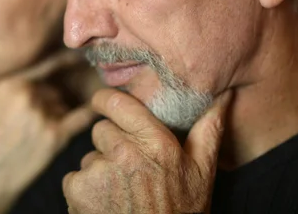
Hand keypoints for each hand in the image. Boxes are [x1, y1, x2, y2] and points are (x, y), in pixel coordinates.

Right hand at [0, 51, 98, 213]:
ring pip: (62, 105)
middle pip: (54, 89)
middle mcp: (28, 96)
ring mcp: (43, 116)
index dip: (64, 61)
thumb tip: (37, 77)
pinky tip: (95, 107)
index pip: (46, 65)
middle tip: (35, 117)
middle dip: (51, 99)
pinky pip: (80, 118)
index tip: (76, 58)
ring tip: (33, 134)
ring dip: (57, 114)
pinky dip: (88, 112)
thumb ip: (13, 87)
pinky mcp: (55, 136)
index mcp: (11, 84)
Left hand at [64, 89, 232, 213]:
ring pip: (89, 156)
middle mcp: (125, 152)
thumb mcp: (201, 173)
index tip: (103, 102)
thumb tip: (223, 96)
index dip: (105, 99)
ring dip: (99, 169)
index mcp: (156, 143)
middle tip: (129, 168)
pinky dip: (84, 190)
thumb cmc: (181, 213)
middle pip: (101, 130)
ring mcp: (99, 171)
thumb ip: (208, 130)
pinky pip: (75, 177)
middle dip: (110, 144)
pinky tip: (105, 204)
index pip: (117, 102)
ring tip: (121, 192)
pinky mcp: (79, 188)